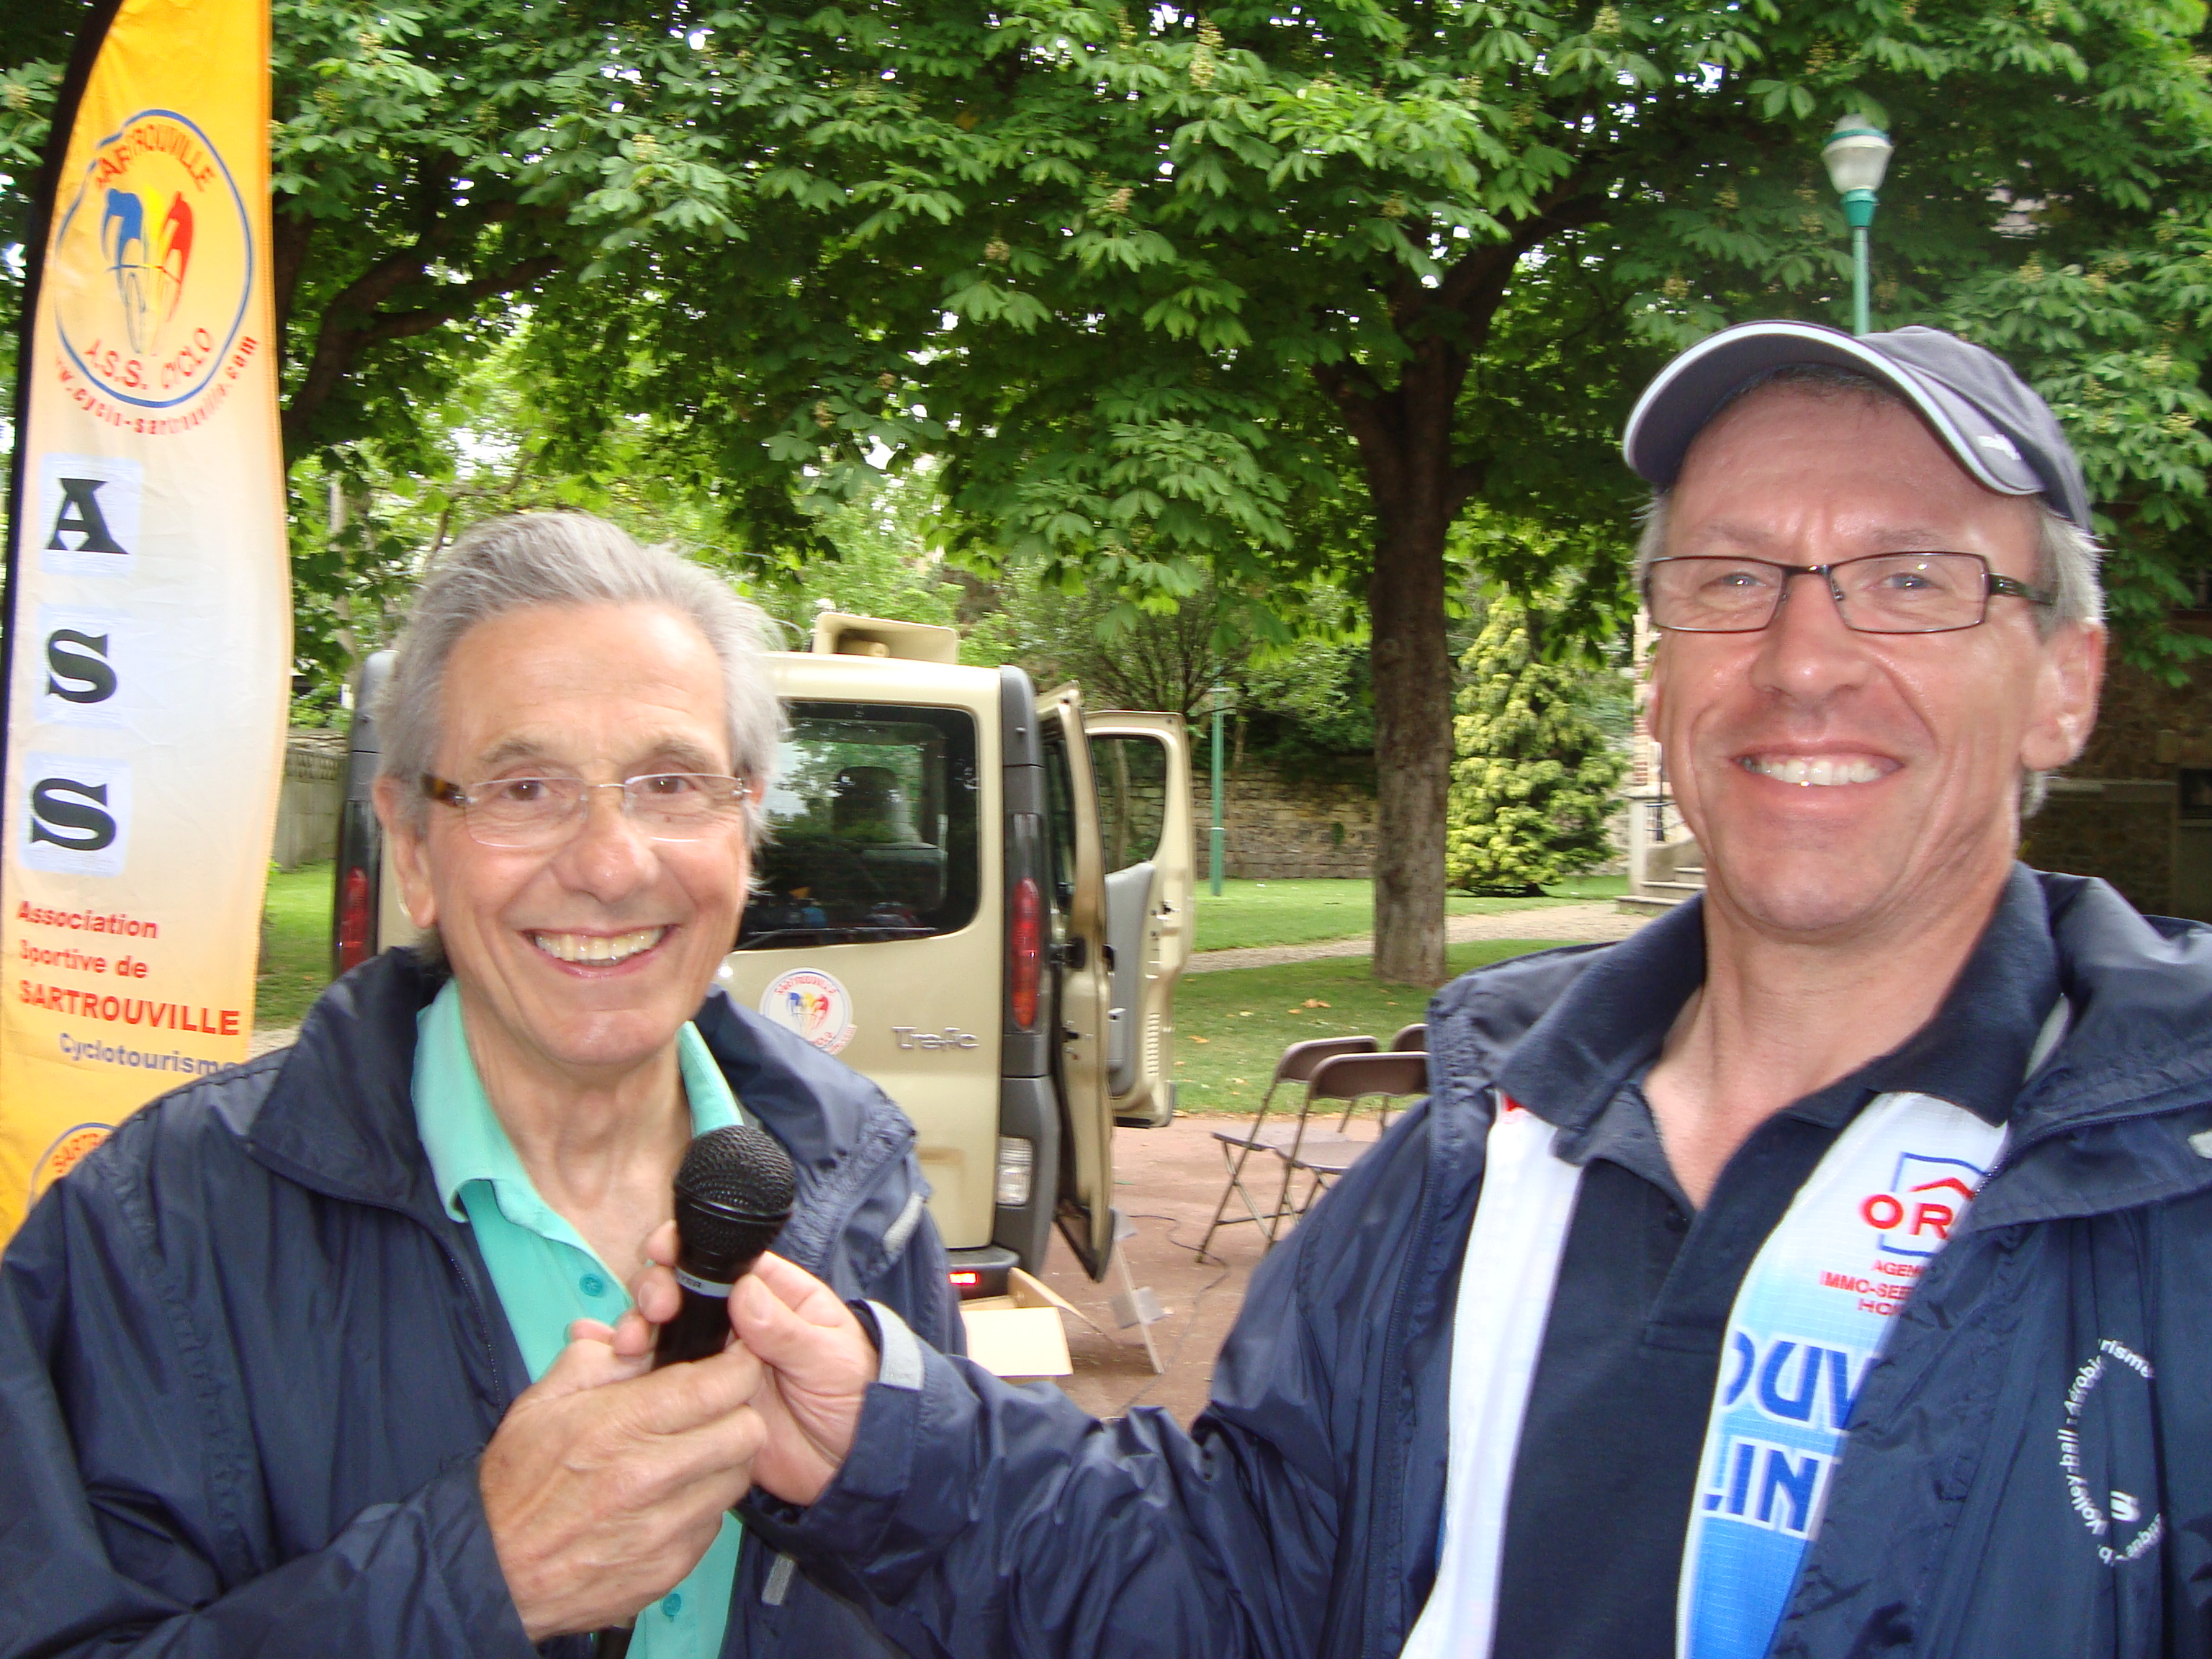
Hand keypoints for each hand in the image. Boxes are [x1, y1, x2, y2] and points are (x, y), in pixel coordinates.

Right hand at [480, 1324, 764, 1639]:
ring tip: (687, 1456)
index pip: (722, 1384)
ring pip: (738, 1477)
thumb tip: (650, 1338)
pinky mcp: (670, 1568)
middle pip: (747, 1431)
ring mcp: (664, 1529)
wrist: (490, 1573)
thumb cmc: (515, 1482)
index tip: (733, 1361)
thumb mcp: (545, 1399)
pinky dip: (701, 1506)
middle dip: (738, 1412)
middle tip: (714, 1410)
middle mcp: (650, 1477)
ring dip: (723, 1461)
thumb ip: (602, 1358)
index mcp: (621, 1424)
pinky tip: (667, 1500)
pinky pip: (714, 1522)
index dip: (738, 1365)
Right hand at [625, 1234, 878, 1505]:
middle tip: (654, 1309)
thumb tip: (743, 1291)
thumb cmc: (856, 1395)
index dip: (688, 1249)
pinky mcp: (699, 1399)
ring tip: (630, 1344)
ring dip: (641, 1329)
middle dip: (658, 1289)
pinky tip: (615, 1370)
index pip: (725, 1260)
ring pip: (666, 1331)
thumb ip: (787, 1329)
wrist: (850, 1463)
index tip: (662, 1251)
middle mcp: (738, 1320)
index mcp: (774, 1294)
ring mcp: (715, 1359)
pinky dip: (636, 1371)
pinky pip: (662, 1379)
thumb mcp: (829, 1359)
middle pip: (685, 1289)